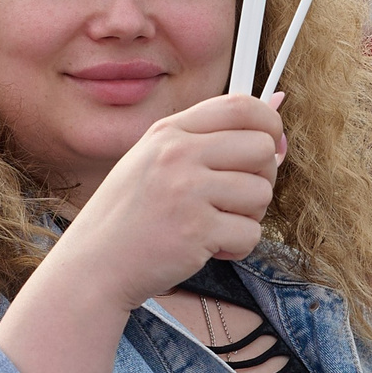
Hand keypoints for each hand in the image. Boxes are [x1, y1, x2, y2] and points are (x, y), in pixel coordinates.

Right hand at [0, 93, 282, 372]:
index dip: (269, 124)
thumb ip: (214, 136)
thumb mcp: (159, 161)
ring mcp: (187, 190)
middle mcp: (177, 154)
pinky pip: (251, 233)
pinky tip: (207, 248)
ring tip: (214, 225)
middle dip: (262, 177)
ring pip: (262, 193)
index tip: (269, 146)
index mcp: (169, 132)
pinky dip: (237, 247)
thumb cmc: (130, 217)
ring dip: (248, 216)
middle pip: (263, 148)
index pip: (240, 105)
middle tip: (234, 198)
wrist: (93, 267)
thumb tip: (279, 106)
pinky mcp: (197, 230)